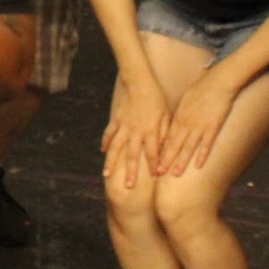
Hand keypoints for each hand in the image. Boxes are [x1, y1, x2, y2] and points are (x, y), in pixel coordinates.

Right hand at [102, 74, 170, 188]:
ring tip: (106, 174)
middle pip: (132, 155)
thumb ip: (165, 133)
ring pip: (116, 148)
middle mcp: (136, 131)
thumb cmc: (156, 98)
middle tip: (127, 186)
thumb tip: (165, 150)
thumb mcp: (166, 115)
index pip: (153, 154)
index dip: (154, 167)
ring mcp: (124, 126)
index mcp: (151, 131)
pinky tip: (102, 151)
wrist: (139, 81)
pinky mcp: (116, 119)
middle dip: (130, 172)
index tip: (154, 179)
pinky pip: (109, 133)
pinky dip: (105, 142)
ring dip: (111, 162)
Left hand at [157, 68, 240, 176]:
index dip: (160, 150)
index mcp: (179, 116)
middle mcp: (187, 123)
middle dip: (166, 159)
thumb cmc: (201, 89)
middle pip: (174, 144)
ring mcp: (199, 126)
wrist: (218, 82)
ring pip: (188, 147)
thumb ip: (180, 115)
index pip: (167, 137)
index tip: (154, 161)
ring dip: (181, 161)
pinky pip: (206, 144)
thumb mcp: (185, 101)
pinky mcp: (213, 127)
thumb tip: (174, 124)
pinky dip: (202, 155)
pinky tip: (198, 165)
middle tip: (159, 172)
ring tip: (175, 173)